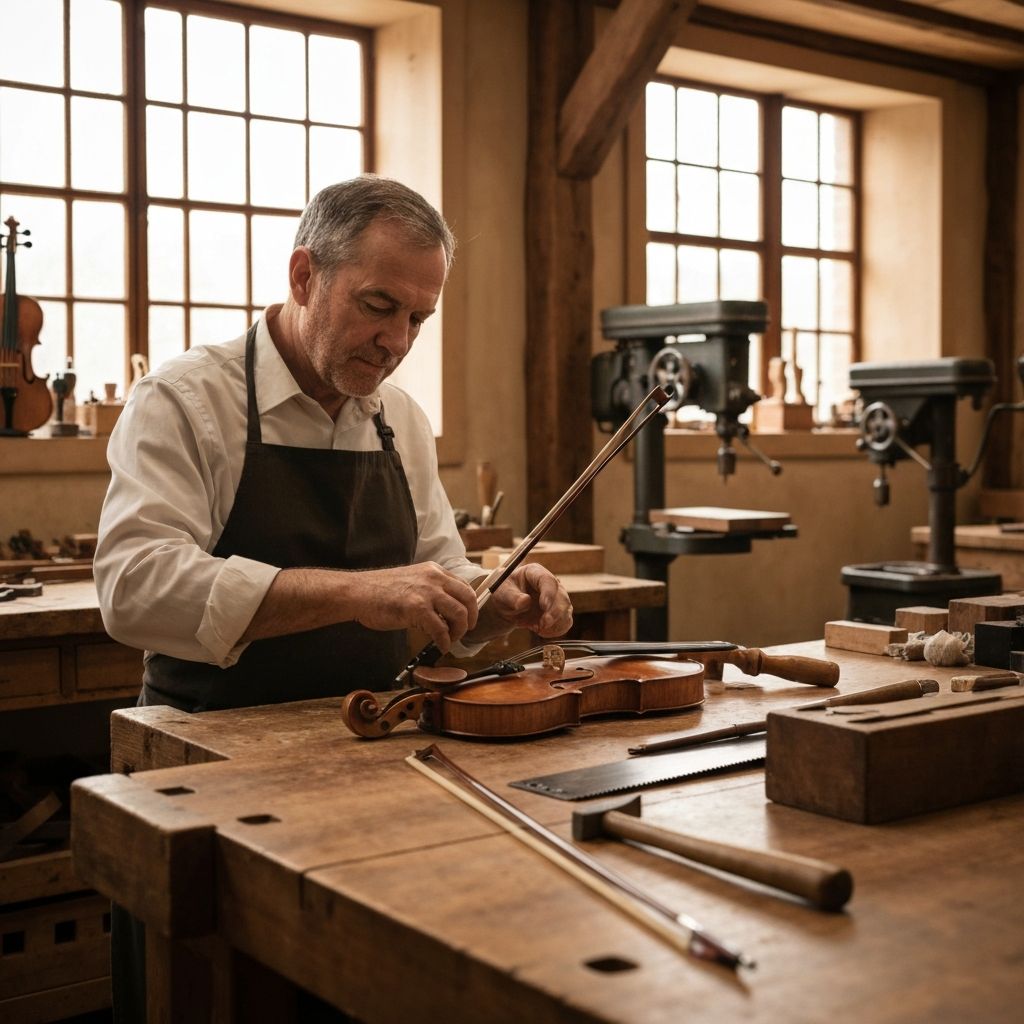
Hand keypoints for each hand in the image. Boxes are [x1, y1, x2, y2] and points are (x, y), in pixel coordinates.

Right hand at [349, 562, 478, 652]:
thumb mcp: (411, 580)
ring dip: (459, 631)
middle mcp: (434, 578)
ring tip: (450, 640)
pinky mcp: (417, 609)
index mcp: (433, 570)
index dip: (470, 605)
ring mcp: (426, 592)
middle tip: (465, 631)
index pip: (464, 586)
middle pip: (468, 598)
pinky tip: (440, 646)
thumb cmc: (379, 590)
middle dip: (471, 618)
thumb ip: (429, 590)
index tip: (468, 618)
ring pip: (459, 614)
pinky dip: (444, 641)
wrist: (357, 592)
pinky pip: (441, 629)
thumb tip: (444, 610)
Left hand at [473, 563, 572, 640]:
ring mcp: (557, 598)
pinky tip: (541, 631)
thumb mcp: (501, 592)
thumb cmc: (504, 593)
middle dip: (554, 612)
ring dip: (556, 622)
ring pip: (566, 610)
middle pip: (561, 596)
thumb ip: (512, 596)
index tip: (544, 606)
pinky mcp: (558, 612)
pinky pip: (566, 622)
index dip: (548, 593)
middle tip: (543, 623)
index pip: (548, 580)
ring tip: (539, 628)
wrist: (506, 606)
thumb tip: (524, 601)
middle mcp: (550, 584)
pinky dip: (556, 630)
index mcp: (535, 572)